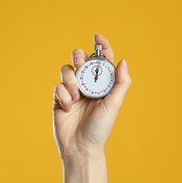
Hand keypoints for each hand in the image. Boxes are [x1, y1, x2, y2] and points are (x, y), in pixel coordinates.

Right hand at [52, 34, 131, 160]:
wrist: (81, 146)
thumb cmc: (101, 127)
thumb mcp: (114, 104)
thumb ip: (120, 83)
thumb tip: (123, 60)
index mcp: (103, 84)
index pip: (102, 61)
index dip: (101, 47)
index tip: (98, 36)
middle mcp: (88, 85)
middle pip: (81, 60)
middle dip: (78, 55)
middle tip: (80, 60)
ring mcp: (73, 91)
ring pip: (67, 70)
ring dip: (70, 78)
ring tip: (76, 95)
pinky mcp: (60, 98)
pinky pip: (58, 86)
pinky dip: (63, 95)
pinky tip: (68, 107)